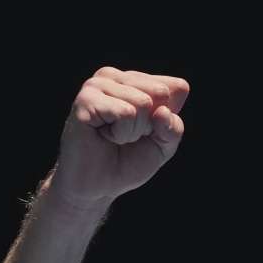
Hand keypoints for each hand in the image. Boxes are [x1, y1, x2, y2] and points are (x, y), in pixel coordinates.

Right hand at [43, 67, 189, 212]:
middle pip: (160, 92)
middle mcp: (114, 76)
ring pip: (143, 102)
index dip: (167, 119)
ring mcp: (97, 85)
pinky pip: (125, 112)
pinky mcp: (86, 99)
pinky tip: (103, 136)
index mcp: (134, 80)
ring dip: (133, 131)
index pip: (176, 87)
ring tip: (113, 137)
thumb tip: (163, 112)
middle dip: (150, 125)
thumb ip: (174, 127)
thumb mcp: (164, 145)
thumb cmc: (128, 161)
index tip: (146, 132)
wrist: (98, 186)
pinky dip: (121, 133)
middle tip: (127, 136)